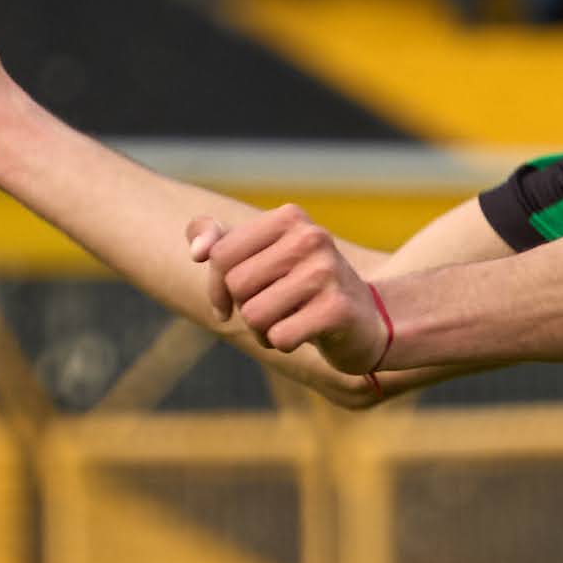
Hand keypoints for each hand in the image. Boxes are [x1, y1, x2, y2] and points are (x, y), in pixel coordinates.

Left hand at [191, 201, 389, 380]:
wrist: (365, 321)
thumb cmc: (301, 289)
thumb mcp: (260, 258)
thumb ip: (219, 241)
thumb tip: (197, 252)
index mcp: (289, 217)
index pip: (220, 254)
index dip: (217, 286)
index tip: (234, 299)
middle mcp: (311, 237)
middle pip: (236, 285)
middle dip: (245, 308)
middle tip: (274, 310)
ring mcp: (327, 272)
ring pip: (254, 314)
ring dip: (263, 331)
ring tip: (289, 322)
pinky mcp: (337, 309)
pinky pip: (279, 337)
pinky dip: (283, 344)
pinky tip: (305, 334)